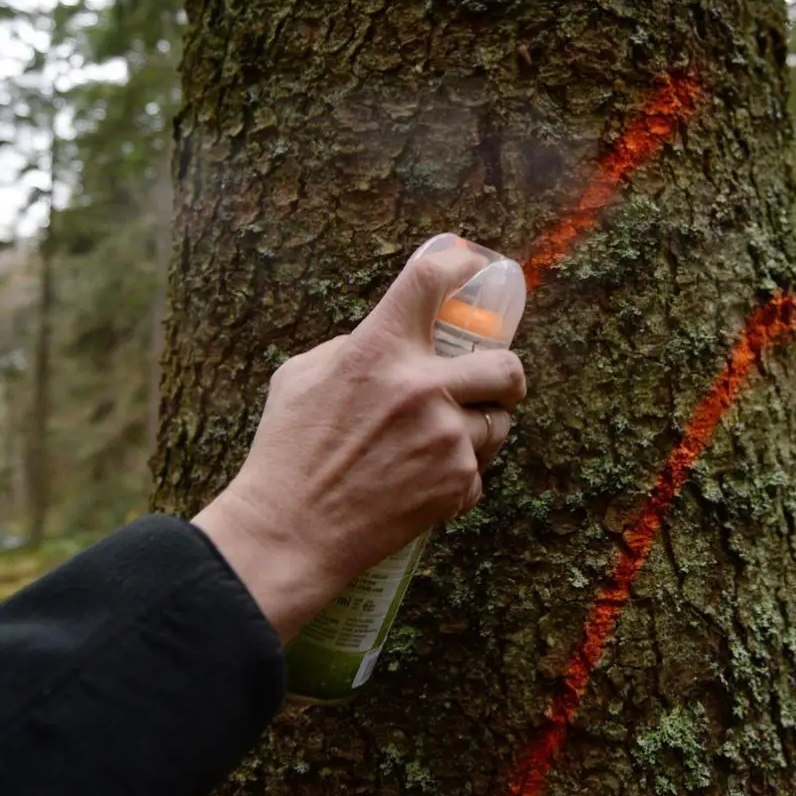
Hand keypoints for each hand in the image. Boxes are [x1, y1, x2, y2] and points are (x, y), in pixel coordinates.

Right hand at [193, 240, 528, 640]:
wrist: (292, 531)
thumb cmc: (288, 451)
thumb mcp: (303, 376)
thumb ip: (354, 347)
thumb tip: (394, 339)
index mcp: (378, 348)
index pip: (432, 279)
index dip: (460, 265)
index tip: (472, 267)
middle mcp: (421, 387)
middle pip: (506, 365)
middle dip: (506, 376)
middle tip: (495, 384)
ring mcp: (446, 437)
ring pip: (498, 423)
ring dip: (478, 430)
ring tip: (439, 444)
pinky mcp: (457, 483)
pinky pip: (479, 470)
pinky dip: (458, 476)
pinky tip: (421, 482)